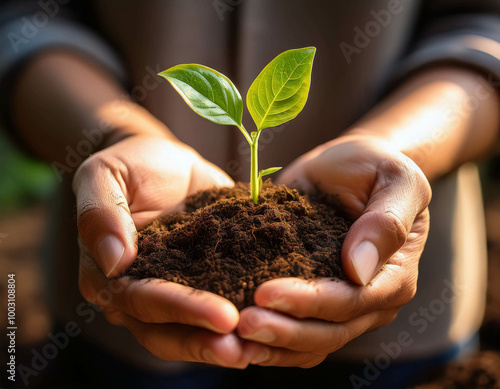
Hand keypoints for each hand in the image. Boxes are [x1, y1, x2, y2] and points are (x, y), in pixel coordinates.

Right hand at [73, 135, 252, 367]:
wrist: (165, 161)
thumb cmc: (131, 165)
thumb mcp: (105, 175)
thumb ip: (100, 213)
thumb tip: (117, 262)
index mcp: (110, 276)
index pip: (144, 301)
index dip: (183, 310)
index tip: (224, 316)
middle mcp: (141, 294)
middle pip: (169, 331)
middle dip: (207, 342)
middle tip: (246, 349)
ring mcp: (176, 291)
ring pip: (195, 331)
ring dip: (228, 344)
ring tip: (265, 348)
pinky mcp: (208, 280)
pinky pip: (225, 302)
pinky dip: (247, 317)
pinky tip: (277, 323)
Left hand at [237, 135, 430, 366]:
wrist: (348, 167)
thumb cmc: (373, 167)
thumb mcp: (395, 179)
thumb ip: (386, 221)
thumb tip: (360, 269)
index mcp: (393, 276)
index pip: (352, 301)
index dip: (309, 302)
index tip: (265, 293)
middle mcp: (369, 300)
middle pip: (328, 332)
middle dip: (284, 331)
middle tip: (242, 323)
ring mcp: (340, 305)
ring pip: (308, 343)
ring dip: (271, 346)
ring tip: (232, 338)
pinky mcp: (311, 299)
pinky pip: (292, 332)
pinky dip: (267, 341)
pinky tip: (235, 336)